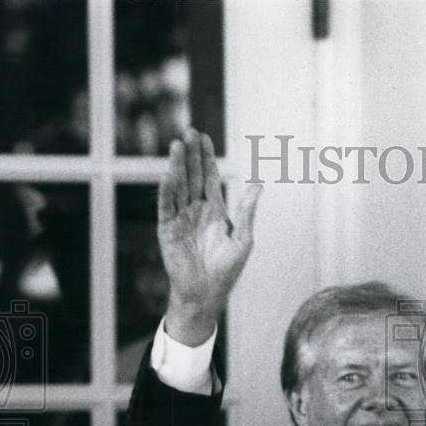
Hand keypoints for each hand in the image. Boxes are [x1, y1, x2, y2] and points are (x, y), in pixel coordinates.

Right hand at [159, 128, 261, 345]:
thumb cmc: (227, 270)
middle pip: (192, 176)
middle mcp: (196, 211)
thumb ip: (247, 210)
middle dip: (190, 155)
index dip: (206, 158)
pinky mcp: (168, 230)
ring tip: (177, 146)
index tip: (204, 138)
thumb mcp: (243, 238)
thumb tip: (259, 184)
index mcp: (214, 211)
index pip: (208, 178)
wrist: (207, 293)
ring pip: (178, 187)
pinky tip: (168, 175)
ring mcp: (180, 219)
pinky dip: (166, 191)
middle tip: (189, 132)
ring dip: (177, 167)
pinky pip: (167, 207)